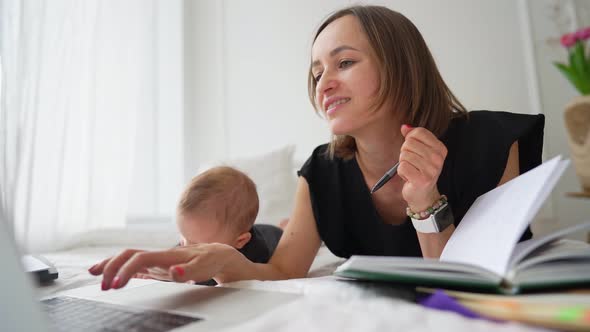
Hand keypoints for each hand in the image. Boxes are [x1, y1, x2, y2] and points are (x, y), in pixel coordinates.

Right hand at [88, 243, 234, 289]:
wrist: (217, 254)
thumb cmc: (210, 260)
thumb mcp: (203, 267)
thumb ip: (188, 271)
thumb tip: (174, 273)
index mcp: (167, 255)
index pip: (139, 259)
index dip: (125, 270)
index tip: (115, 285)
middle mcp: (158, 255)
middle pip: (128, 254)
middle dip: (111, 266)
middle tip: (102, 284)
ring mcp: (156, 260)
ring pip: (128, 257)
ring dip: (110, 263)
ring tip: (93, 273)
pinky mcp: (157, 266)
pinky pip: (134, 264)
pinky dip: (119, 267)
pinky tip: (111, 275)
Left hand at [398, 124, 447, 211]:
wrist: (423, 194)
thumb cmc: (420, 171)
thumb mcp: (419, 152)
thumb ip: (412, 137)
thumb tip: (404, 127)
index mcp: (440, 149)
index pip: (418, 132)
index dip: (410, 140)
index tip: (414, 151)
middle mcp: (438, 159)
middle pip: (409, 143)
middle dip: (405, 153)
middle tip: (412, 163)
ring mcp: (431, 170)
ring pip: (404, 155)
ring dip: (403, 163)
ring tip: (411, 170)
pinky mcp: (421, 180)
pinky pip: (402, 167)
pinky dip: (401, 172)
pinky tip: (409, 177)